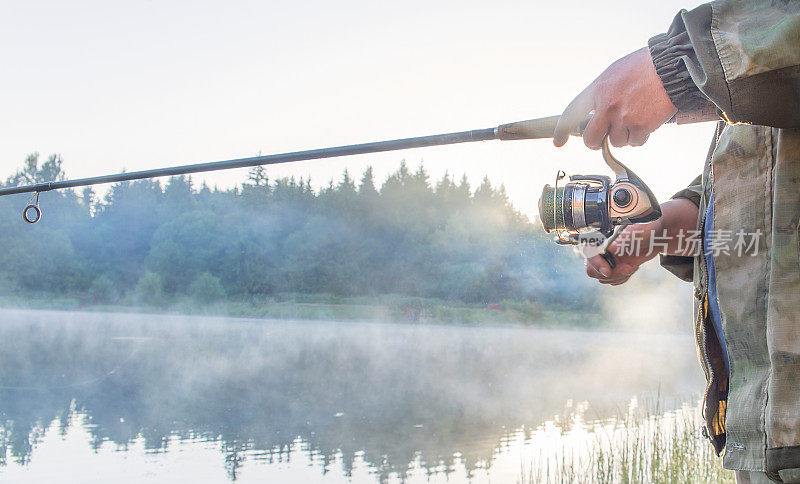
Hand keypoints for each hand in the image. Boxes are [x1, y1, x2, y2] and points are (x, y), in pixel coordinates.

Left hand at [553, 47, 676, 149]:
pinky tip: (647, 120)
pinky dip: (641, 136)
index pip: (571, 113)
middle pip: (591, 139)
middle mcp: (607, 106)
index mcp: (598, 89)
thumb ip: (603, 92)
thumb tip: (596, 109)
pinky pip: (635, 142)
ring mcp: (623, 118)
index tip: (558, 141)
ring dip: (626, 135)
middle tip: (604, 138)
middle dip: (596, 142)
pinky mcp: (640, 126)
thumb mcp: (615, 72)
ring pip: (617, 142)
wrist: (672, 66)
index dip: (562, 130)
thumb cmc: (646, 66)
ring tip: (637, 117)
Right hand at [585, 219, 662, 285]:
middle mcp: (601, 248)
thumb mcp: (638, 231)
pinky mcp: (614, 266)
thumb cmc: (648, 227)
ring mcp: (607, 258)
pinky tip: (631, 268)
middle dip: (611, 273)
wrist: (658, 235)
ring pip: (602, 277)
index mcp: (602, 236)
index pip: (588, 252)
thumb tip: (610, 249)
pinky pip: (611, 280)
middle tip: (628, 268)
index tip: (608, 270)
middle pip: (592, 269)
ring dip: (618, 276)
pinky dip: (622, 278)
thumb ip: (623, 239)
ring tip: (632, 267)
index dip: (595, 262)